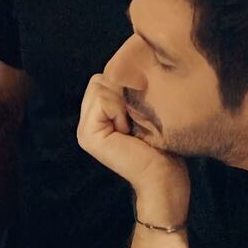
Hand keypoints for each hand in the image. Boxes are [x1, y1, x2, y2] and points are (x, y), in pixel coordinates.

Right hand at [77, 73, 188, 224]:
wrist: (164, 181)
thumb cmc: (162, 149)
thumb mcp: (143, 113)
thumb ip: (127, 95)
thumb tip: (128, 67)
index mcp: (96, 118)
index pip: (103, 79)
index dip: (126, 86)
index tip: (141, 112)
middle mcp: (85, 123)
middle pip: (99, 79)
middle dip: (122, 91)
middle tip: (136, 120)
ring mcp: (84, 131)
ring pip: (100, 85)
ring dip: (123, 101)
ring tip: (133, 126)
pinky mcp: (89, 136)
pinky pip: (103, 99)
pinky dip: (120, 109)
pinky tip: (129, 130)